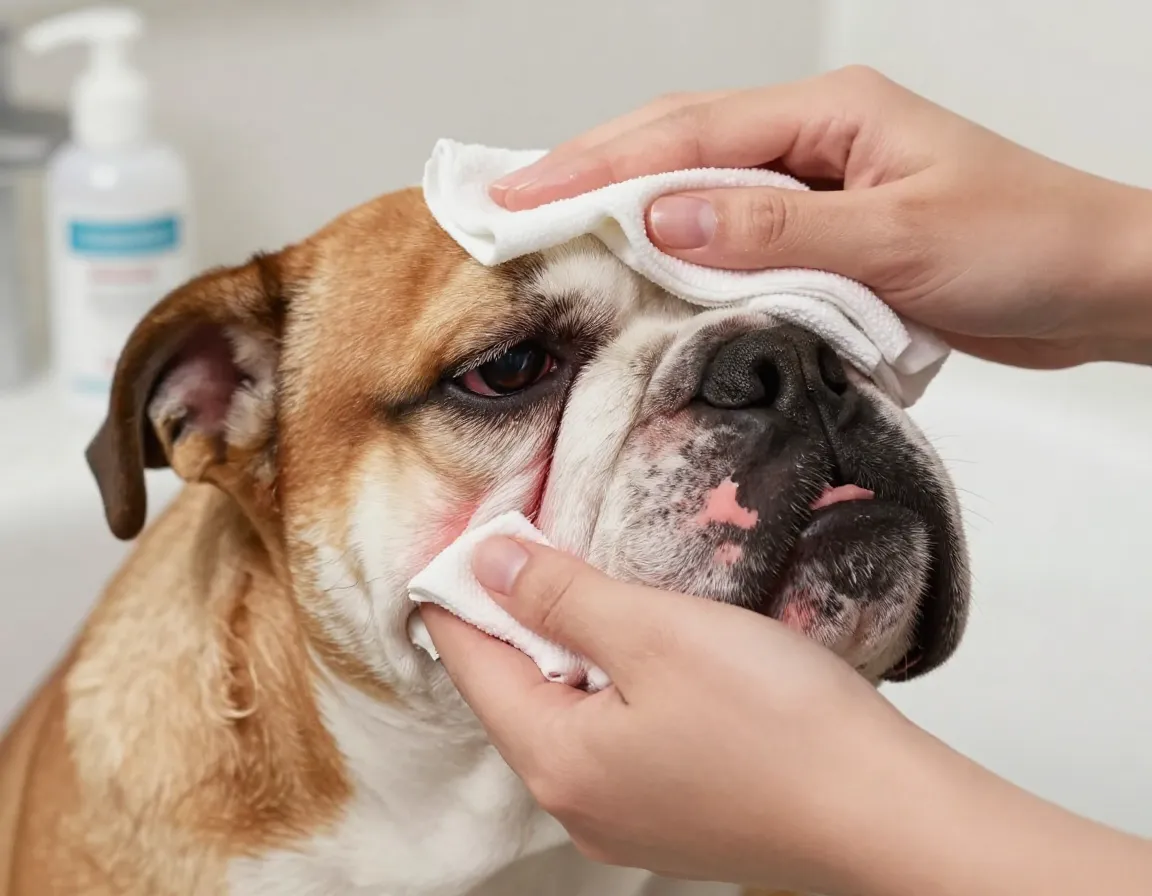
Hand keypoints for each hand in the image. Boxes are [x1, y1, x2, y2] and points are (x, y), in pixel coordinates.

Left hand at [421, 537, 1151, 895]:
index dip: (461, 592)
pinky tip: (643, 652)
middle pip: (513, 691)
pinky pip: (610, 738)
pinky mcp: (669, 815)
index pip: (472, 662)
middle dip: (516, 618)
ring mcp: (622, 819)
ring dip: (567, 649)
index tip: (468, 537)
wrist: (885, 811)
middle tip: (532, 546)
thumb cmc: (778, 724)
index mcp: (555, 760)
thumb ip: (560, 596)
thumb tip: (488, 563)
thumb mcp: (655, 632)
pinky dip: (610, 685)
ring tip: (590, 589)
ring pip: (564, 713)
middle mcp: (575, 803)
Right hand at [489, 68, 1151, 368]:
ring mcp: (816, 188)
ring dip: (626, 214)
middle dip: (588, 174)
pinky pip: (733, 242)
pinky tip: (642, 278)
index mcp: (830, 117)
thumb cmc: (1026, 245)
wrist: (1097, 287)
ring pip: (698, 192)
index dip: (596, 168)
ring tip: (549, 236)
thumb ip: (779, 231)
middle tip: (506, 205)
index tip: (521, 197)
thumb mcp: (900, 240)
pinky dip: (680, 259)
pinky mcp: (824, 237)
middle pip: (676, 146)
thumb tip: (666, 221)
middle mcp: (814, 143)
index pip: (686, 136)